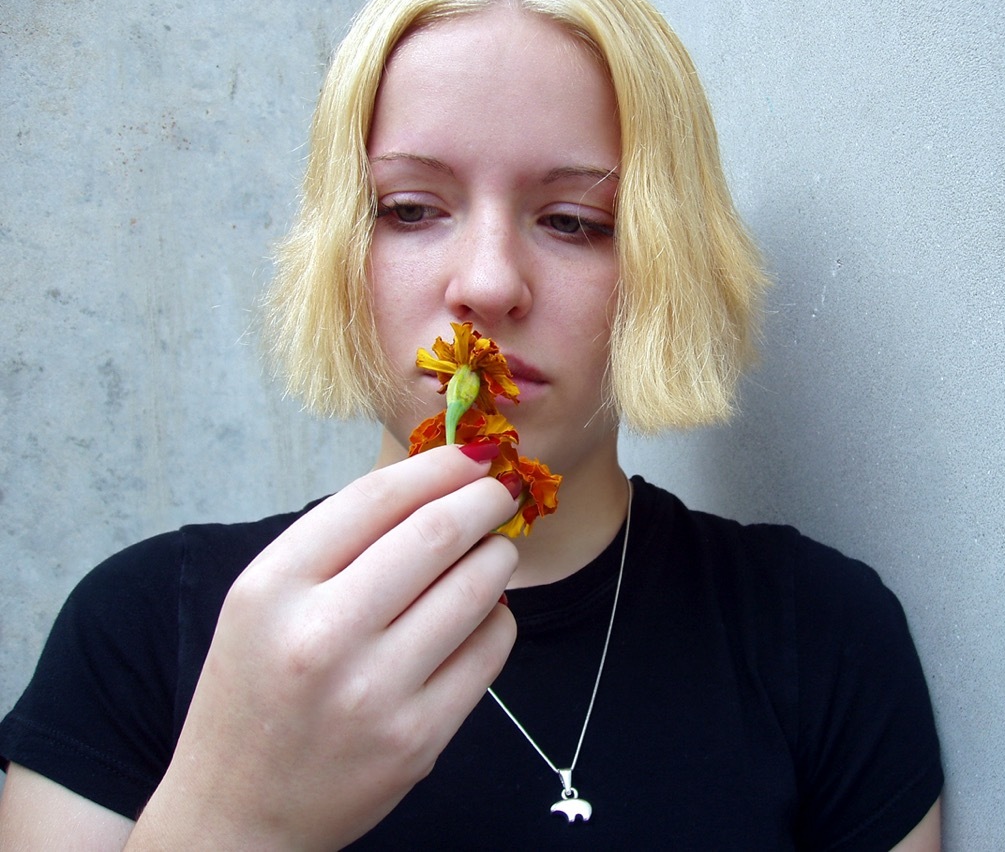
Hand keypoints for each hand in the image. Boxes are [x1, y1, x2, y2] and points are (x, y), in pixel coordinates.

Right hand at [128, 443, 519, 850]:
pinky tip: (478, 614)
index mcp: (272, 588)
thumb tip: (439, 482)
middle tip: (502, 492)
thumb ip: (339, 541)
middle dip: (486, 500)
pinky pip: (491, 649)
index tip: (476, 453)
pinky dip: (497, 617)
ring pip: (477, 587)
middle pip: (438, 533)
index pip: (378, 497)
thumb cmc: (257, 689)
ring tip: (492, 551)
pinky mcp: (419, 739)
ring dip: (498, 556)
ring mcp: (375, 693)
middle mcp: (321, 636)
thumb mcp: (264, 600)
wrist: (240, 812)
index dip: (440, 465)